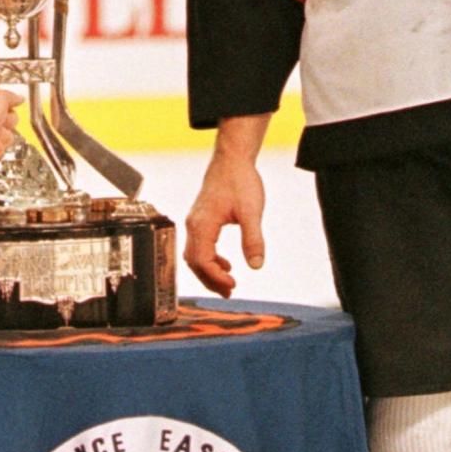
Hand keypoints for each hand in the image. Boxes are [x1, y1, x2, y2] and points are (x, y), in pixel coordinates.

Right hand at [184, 150, 264, 296]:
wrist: (232, 159)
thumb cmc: (240, 181)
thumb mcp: (252, 211)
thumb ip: (253, 239)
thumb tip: (256, 265)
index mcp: (202, 224)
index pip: (202, 261)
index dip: (215, 278)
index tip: (232, 286)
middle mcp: (193, 224)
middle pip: (195, 262)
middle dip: (211, 280)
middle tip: (229, 292)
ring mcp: (195, 221)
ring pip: (195, 255)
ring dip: (209, 271)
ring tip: (228, 283)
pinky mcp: (200, 218)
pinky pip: (199, 246)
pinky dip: (209, 259)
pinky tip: (225, 263)